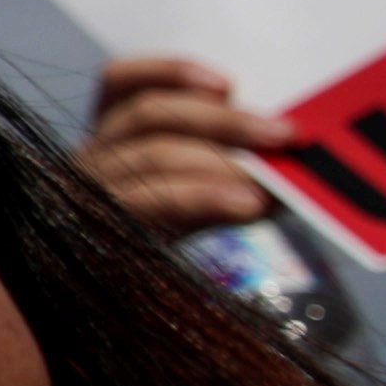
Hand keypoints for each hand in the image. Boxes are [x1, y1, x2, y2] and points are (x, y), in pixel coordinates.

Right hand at [79, 55, 299, 233]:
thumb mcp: (199, 190)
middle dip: (222, 118)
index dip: (168, 71)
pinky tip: (248, 203)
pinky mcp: (108, 231)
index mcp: (109, 135)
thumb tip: (292, 147)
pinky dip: (206, 195)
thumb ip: (232, 162)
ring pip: (152, 153)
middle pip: (147, 113)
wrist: (127, 315)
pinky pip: (157, 202)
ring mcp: (95, 192)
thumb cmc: (173, 237)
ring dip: (221, 155)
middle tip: (284, 131)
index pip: (118, 80)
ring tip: (273, 173)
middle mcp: (93, 157)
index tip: (226, 82)